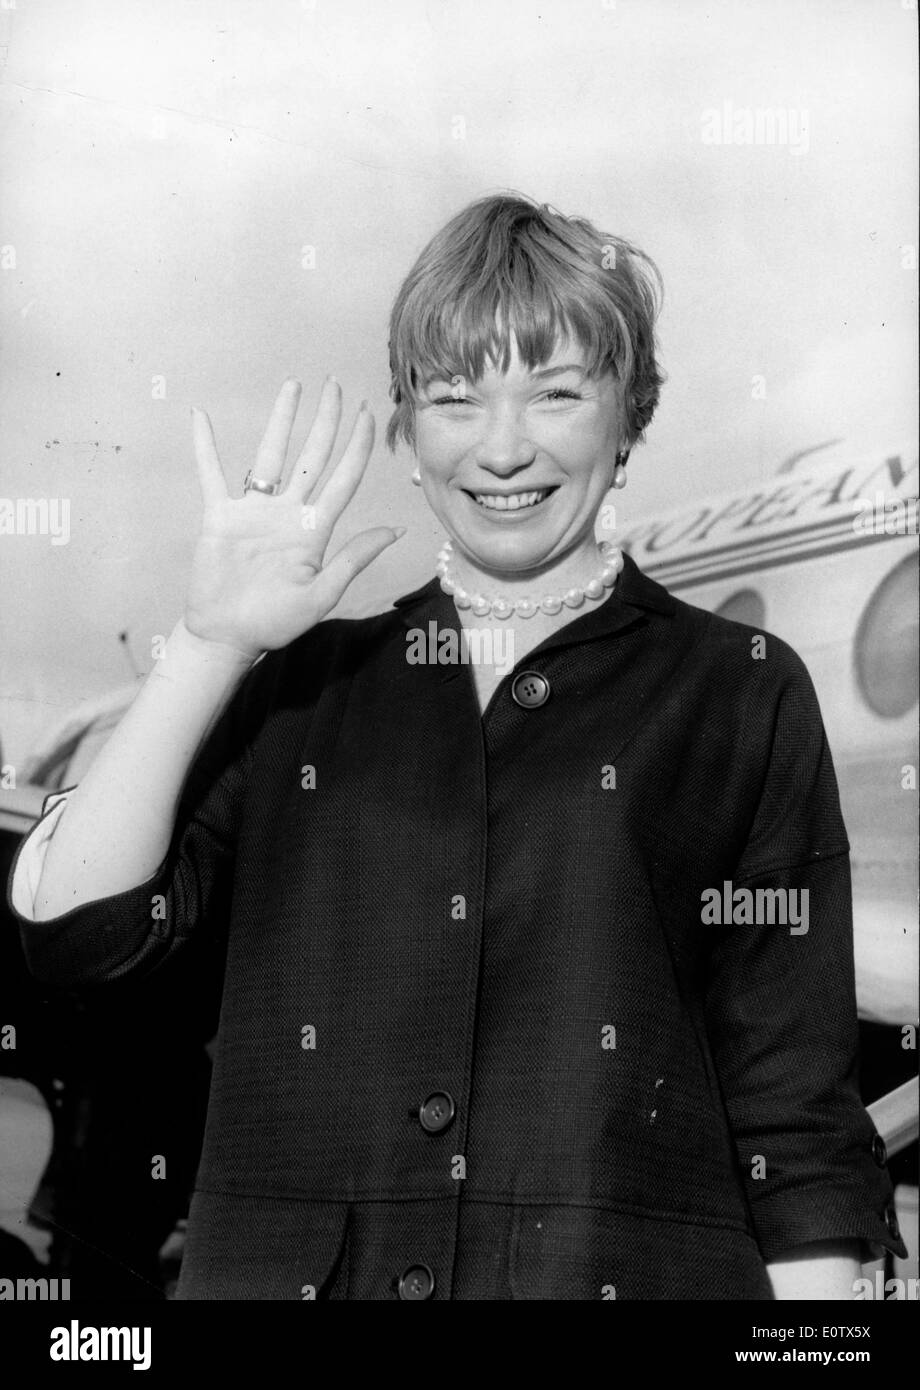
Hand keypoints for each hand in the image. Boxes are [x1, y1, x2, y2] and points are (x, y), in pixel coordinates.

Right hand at [184, 377, 403, 657]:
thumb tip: (398, 530)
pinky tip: (200, 416)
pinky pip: (212, 473)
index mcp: (314, 530)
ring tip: (293, 385)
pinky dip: (205, 446)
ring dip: (280, 419)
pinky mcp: (220, 516)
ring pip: (269, 454)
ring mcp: (254, 511)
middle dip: (325, 420)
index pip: (342, 479)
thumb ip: (355, 558)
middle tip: (335, 385)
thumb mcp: (322, 594)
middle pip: (312, 456)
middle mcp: (288, 513)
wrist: (228, 636)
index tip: (367, 414)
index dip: (357, 446)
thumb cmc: (275, 623)